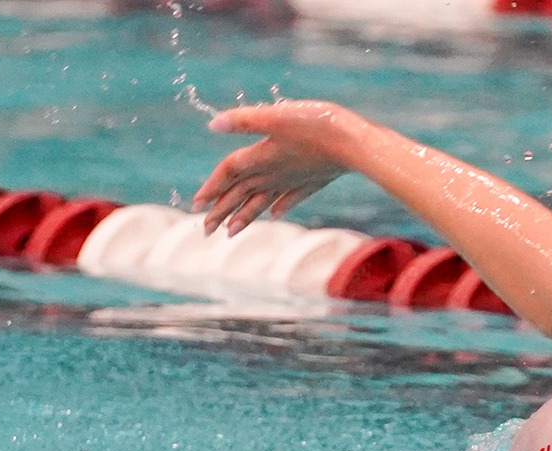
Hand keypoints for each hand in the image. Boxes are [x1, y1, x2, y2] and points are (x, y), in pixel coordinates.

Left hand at [193, 101, 364, 234]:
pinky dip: (279, 206)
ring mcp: (293, 180)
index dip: (211, 186)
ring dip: (245, 216)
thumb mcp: (277, 116)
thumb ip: (245, 121)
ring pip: (262, 201)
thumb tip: (214, 123)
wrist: (355, 145)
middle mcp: (274, 173)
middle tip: (205, 229)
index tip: (196, 205)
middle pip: (241, 194)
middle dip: (221, 211)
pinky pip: (289, 198)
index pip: (229, 172)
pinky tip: (275, 213)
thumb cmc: (317, 126)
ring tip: (230, 233)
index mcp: (261, 156)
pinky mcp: (311, 181)